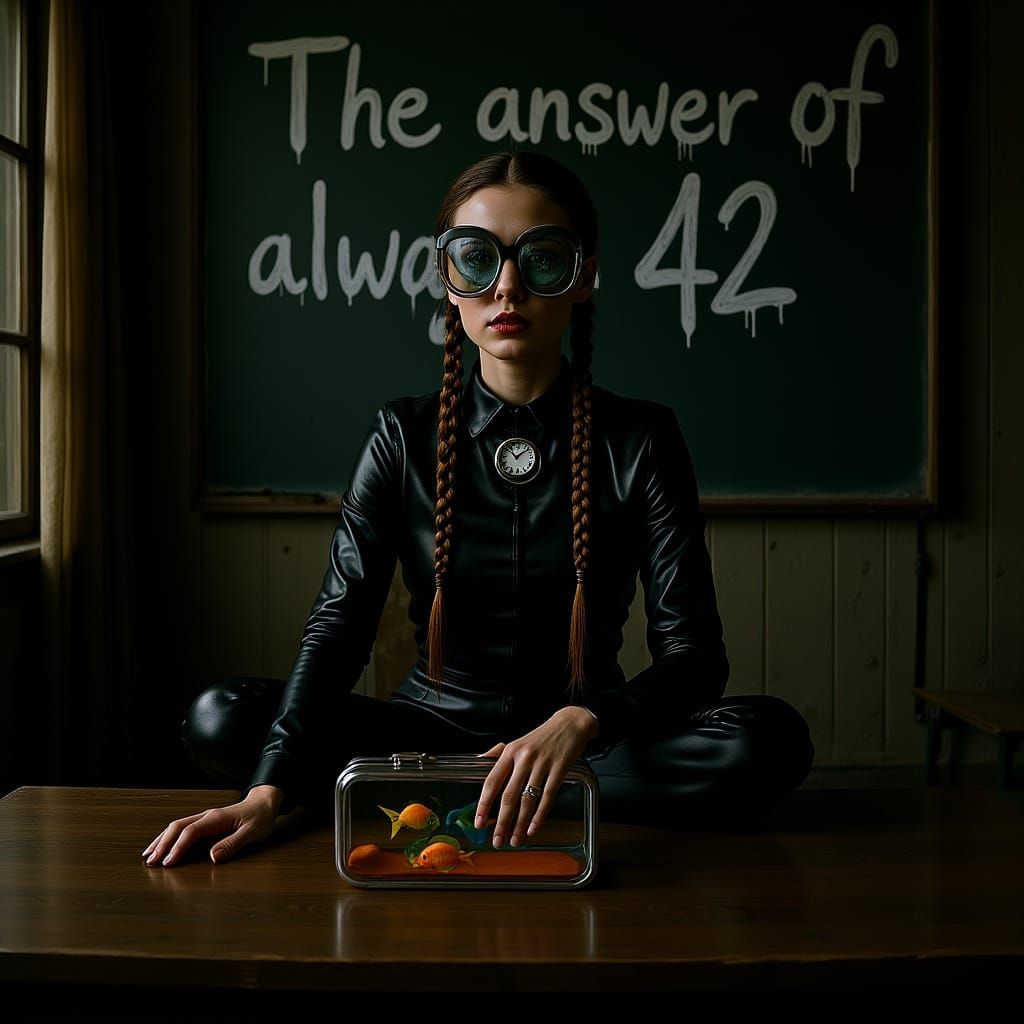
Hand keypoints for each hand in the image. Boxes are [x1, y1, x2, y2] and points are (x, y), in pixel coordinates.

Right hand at [142, 785, 283, 866]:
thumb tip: (213, 857)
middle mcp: (207, 816)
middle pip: (178, 827)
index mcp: (217, 818)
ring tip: (148, 856)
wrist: (264, 803)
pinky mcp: (205, 822)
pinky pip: (182, 828)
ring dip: (162, 840)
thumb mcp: (252, 833)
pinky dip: (169, 837)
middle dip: (163, 844)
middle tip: (150, 862)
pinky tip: (162, 846)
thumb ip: (233, 844)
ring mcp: (205, 818)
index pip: (191, 832)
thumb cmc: (260, 818)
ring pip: (177, 826)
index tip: (167, 862)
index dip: (178, 847)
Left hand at [476, 706, 598, 849]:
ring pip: (527, 800)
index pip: (492, 781)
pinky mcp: (559, 769)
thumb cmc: (541, 736)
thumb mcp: (516, 742)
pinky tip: (533, 828)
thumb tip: (478, 762)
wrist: (570, 723)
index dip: (484, 804)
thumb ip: (497, 754)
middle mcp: (524, 758)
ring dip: (520, 824)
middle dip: (501, 822)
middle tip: (497, 840)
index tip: (480, 822)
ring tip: (515, 840)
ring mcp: (542, 764)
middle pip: (508, 796)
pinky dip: (539, 816)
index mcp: (510, 752)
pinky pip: (547, 797)